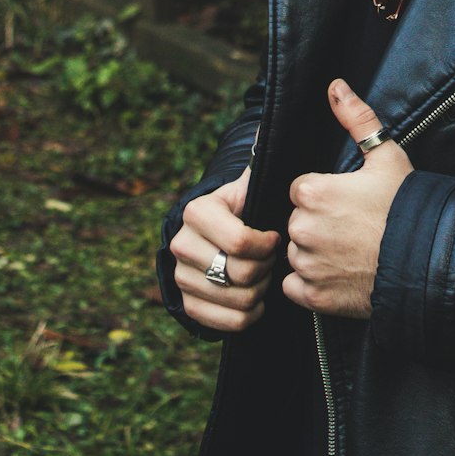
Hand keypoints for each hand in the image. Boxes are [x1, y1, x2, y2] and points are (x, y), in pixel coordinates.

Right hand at [170, 167, 280, 332]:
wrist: (216, 236)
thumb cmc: (244, 208)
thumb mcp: (250, 186)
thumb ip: (260, 162)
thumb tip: (264, 132)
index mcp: (198, 211)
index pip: (240, 242)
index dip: (266, 245)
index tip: (274, 238)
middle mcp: (181, 243)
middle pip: (239, 274)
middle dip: (265, 270)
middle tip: (272, 260)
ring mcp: (180, 275)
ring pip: (235, 300)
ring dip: (258, 293)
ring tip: (264, 277)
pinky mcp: (185, 303)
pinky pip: (224, 323)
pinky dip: (247, 316)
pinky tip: (255, 300)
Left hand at [282, 80, 412, 318]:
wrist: (427, 261)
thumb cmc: (406, 205)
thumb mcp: (387, 156)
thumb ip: (357, 118)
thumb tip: (335, 87)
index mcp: (313, 192)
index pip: (300, 190)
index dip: (322, 194)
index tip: (345, 201)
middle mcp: (302, 228)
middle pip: (296, 221)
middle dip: (316, 223)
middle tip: (350, 226)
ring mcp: (308, 265)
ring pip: (295, 253)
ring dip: (313, 253)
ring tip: (348, 251)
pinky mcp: (314, 296)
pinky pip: (295, 286)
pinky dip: (310, 282)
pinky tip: (338, 273)